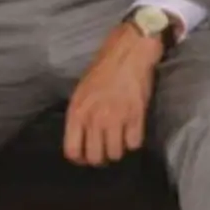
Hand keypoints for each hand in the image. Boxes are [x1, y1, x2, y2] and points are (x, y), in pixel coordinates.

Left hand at [63, 23, 159, 166]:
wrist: (128, 51)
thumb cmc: (103, 68)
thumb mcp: (82, 90)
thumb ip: (81, 115)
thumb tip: (82, 138)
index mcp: (77, 111)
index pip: (72, 151)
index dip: (80, 158)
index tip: (86, 156)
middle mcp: (94, 119)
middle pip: (96, 158)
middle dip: (102, 157)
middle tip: (106, 148)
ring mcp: (116, 119)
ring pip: (116, 154)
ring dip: (119, 149)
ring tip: (120, 138)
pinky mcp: (136, 117)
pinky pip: (134, 144)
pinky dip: (134, 140)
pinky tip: (133, 129)